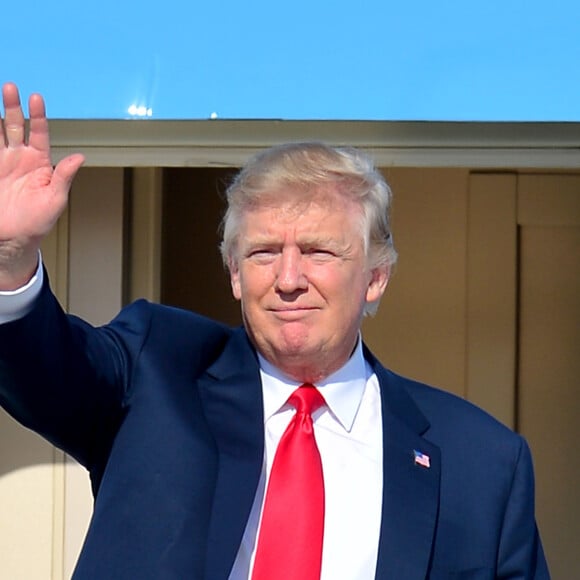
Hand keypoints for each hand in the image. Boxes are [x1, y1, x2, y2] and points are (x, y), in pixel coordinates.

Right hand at [0, 82, 83, 288]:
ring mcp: (2, 162)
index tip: (36, 98)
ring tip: (0, 93)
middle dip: (13, 106)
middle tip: (11, 87)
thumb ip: (64, 176)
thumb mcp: (56, 199)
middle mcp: (20, 158)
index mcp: (39, 162)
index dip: (38, 116)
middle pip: (15, 125)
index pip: (39, 133)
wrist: (13, 237)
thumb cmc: (38, 221)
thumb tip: (80, 157)